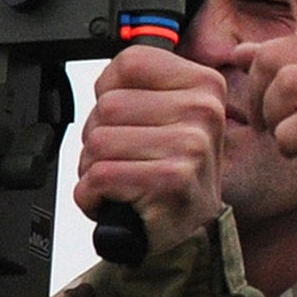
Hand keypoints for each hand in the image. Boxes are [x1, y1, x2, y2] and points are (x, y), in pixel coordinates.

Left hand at [73, 41, 227, 253]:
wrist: (186, 233)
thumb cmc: (169, 172)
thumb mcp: (169, 115)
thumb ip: (140, 84)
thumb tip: (107, 76)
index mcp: (205, 86)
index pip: (130, 63)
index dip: (111, 93)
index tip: (128, 119)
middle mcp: (204, 113)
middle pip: (107, 105)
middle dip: (99, 138)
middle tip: (126, 160)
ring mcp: (191, 147)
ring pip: (97, 141)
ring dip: (94, 169)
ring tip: (122, 181)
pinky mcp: (169, 182)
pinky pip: (98, 176)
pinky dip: (91, 195)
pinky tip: (116, 200)